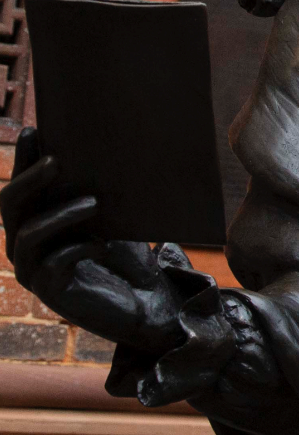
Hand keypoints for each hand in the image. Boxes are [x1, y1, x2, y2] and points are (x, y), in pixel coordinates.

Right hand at [0, 128, 185, 351]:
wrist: (148, 303)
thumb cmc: (129, 257)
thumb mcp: (115, 218)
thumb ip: (98, 193)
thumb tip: (105, 148)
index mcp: (37, 222)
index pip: (22, 187)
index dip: (24, 160)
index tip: (35, 131)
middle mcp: (26, 245)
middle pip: (10, 207)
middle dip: (28, 180)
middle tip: (54, 160)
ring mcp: (33, 270)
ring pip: (28, 235)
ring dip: (60, 215)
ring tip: (93, 203)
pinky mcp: (50, 293)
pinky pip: (54, 264)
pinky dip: (80, 247)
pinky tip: (104, 243)